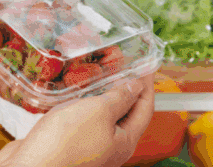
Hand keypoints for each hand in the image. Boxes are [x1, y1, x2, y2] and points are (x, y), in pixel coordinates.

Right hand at [0, 73, 155, 166]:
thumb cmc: (66, 143)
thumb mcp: (99, 112)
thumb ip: (119, 98)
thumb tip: (136, 88)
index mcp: (124, 141)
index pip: (145, 108)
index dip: (147, 85)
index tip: (147, 66)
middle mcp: (110, 146)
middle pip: (125, 113)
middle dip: (125, 88)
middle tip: (122, 65)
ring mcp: (89, 146)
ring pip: (101, 116)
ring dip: (101, 94)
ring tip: (98, 72)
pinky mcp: (69, 144)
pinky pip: (82, 120)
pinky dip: (82, 103)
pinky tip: (74, 91)